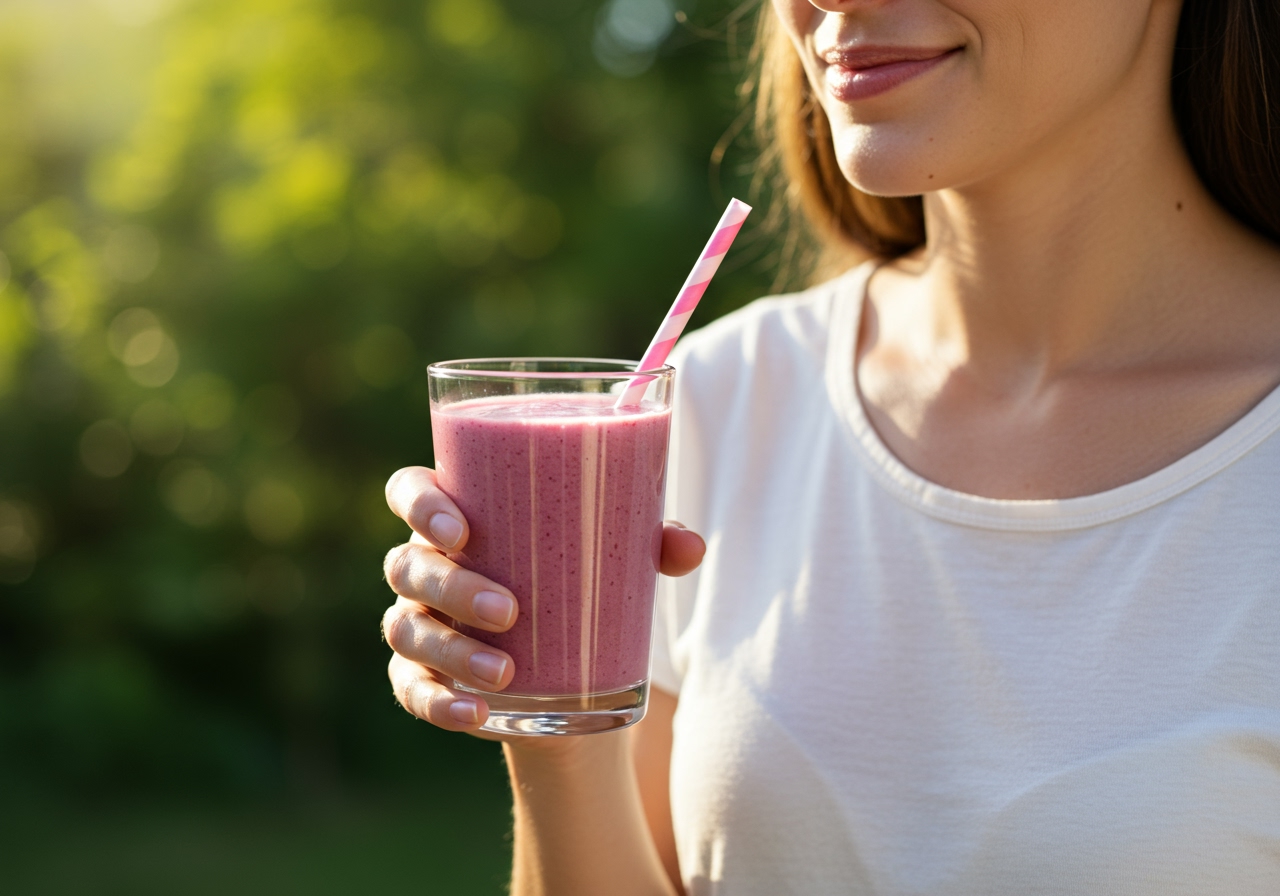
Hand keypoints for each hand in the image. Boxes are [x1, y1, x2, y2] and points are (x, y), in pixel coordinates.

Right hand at [381, 465, 704, 738]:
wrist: (574, 674)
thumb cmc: (583, 584)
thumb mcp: (615, 560)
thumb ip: (650, 544)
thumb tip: (691, 546)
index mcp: (460, 517)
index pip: (410, 491)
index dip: (420, 504)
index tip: (461, 528)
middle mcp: (426, 565)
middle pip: (408, 564)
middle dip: (453, 585)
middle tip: (510, 610)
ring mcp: (419, 621)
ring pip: (408, 628)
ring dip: (453, 650)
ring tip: (506, 672)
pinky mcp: (423, 675)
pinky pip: (411, 688)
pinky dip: (439, 702)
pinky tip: (475, 713)